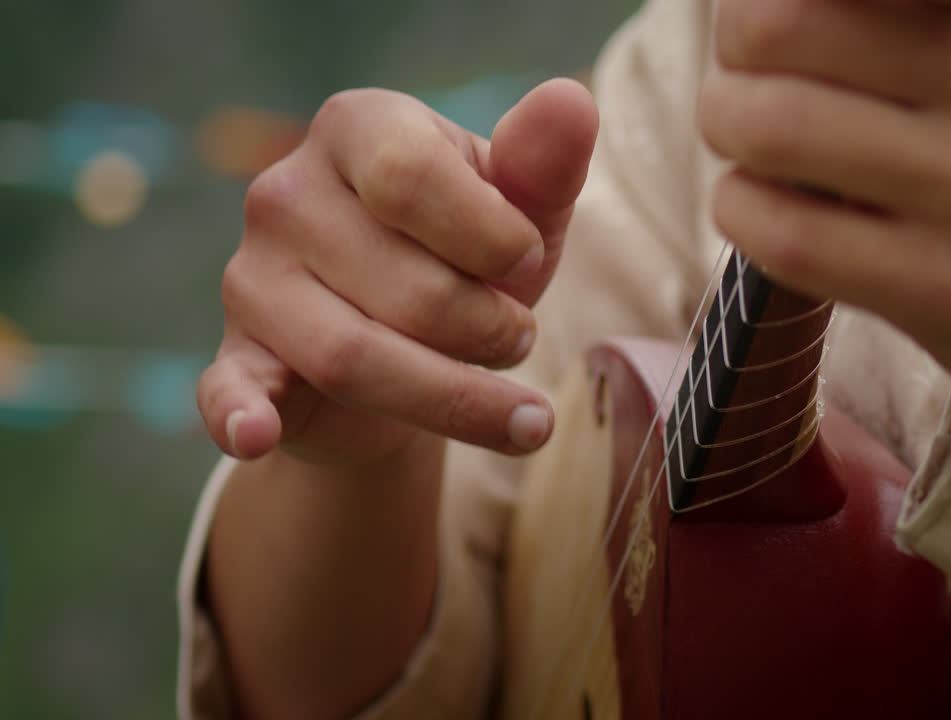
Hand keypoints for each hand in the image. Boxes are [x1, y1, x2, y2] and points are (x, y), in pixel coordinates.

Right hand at [197, 79, 598, 464]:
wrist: (413, 341)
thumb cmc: (469, 258)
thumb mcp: (521, 212)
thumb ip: (543, 166)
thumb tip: (571, 100)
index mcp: (357, 129)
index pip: (411, 176)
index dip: (490, 238)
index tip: (528, 261)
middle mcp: (285, 193)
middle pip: (403, 286)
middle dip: (487, 330)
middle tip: (518, 337)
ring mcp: (252, 278)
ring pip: (354, 356)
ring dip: (452, 397)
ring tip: (516, 415)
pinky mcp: (237, 357)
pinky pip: (229, 389)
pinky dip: (240, 414)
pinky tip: (256, 433)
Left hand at [699, 0, 950, 397]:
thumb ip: (901, 2)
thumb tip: (753, 3)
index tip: (785, 8)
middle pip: (771, 25)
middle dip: (737, 48)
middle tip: (755, 68)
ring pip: (762, 126)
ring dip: (726, 125)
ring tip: (751, 133)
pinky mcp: (948, 290)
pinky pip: (780, 233)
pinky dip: (740, 208)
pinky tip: (763, 200)